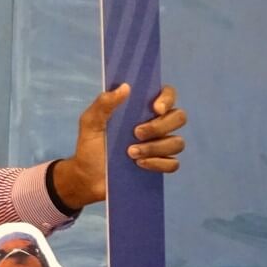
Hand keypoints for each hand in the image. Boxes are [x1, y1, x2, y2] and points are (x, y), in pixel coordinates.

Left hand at [51, 84, 186, 209]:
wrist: (88, 179)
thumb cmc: (90, 148)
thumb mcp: (90, 124)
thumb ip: (103, 104)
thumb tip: (125, 87)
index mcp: (141, 110)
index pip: (167, 95)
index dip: (167, 98)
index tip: (155, 108)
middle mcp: (156, 125)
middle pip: (179, 117)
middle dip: (159, 126)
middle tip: (136, 133)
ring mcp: (160, 146)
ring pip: (177, 142)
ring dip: (155, 147)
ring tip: (131, 153)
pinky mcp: (160, 166)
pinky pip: (173, 163)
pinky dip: (158, 164)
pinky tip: (140, 164)